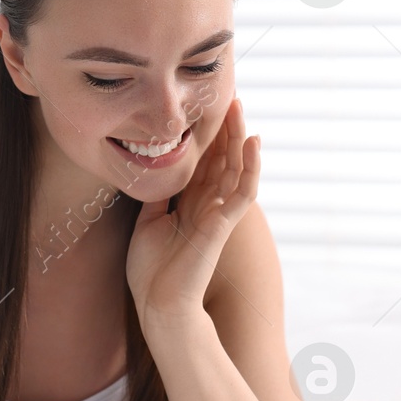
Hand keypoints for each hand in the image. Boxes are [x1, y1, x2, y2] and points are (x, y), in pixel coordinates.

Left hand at [126, 96, 260, 322]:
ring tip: (240, 108)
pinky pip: (243, 191)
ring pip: (235, 168)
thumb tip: (158, 171)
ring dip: (238, 137)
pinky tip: (252, 142)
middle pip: (221, 159)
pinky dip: (251, 166)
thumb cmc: (152, 271)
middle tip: (229, 96)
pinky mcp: (222, 224)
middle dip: (225, 128)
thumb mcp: (148, 223)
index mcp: (189, 205)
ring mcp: (218, 214)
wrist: (159, 304)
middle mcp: (207, 205)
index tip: (206, 107)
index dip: (207, 137)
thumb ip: (159, 198)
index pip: (203, 163)